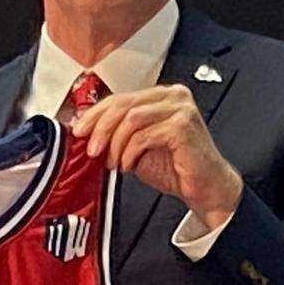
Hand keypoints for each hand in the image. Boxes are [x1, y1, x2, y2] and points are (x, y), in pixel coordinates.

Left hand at [70, 84, 242, 229]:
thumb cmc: (174, 167)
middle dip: (101, 128)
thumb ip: (116, 134)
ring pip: (131, 119)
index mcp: (160, 96)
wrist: (204, 187)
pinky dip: (130, 153)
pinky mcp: (183, 126)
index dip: (95, 114)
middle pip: (123, 104)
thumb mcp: (135, 147)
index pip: (120, 98)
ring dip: (116, 144)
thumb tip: (85, 131)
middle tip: (91, 149)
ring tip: (114, 162)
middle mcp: (172, 96)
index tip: (79, 130)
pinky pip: (144, 135)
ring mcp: (180, 108)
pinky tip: (129, 165)